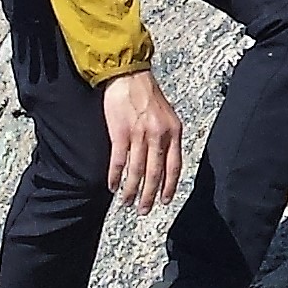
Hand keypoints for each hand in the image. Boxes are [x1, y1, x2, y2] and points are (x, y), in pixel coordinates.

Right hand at [102, 71, 184, 211]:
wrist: (129, 76)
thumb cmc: (148, 96)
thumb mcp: (167, 116)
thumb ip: (168, 137)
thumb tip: (167, 162)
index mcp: (173, 132)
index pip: (174, 166)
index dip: (169, 186)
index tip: (164, 201)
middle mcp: (158, 135)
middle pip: (155, 173)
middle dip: (149, 196)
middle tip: (144, 211)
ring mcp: (139, 135)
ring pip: (136, 171)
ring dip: (131, 191)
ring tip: (127, 203)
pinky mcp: (120, 133)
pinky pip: (118, 161)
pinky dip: (115, 176)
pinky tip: (112, 186)